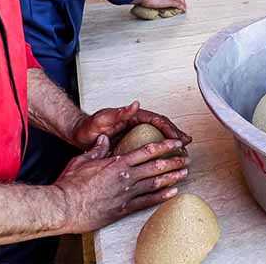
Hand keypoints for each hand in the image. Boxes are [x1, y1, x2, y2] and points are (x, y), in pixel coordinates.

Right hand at [55, 135, 189, 233]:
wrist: (64, 206)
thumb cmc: (70, 183)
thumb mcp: (83, 160)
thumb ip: (97, 150)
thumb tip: (104, 140)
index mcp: (117, 162)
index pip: (147, 150)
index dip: (165, 146)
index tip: (176, 143)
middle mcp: (125, 177)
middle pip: (156, 166)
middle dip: (173, 161)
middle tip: (186, 158)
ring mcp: (126, 194)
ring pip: (155, 183)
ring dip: (172, 177)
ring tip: (185, 173)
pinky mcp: (123, 209)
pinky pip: (147, 202)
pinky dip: (161, 196)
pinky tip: (173, 193)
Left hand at [71, 101, 191, 150]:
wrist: (78, 134)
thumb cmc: (88, 127)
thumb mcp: (103, 119)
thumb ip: (119, 112)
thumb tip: (135, 104)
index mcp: (133, 116)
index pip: (158, 121)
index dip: (170, 129)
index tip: (179, 139)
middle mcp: (136, 123)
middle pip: (162, 127)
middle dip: (176, 135)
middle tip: (187, 145)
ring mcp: (135, 132)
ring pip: (158, 137)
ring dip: (170, 144)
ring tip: (182, 153)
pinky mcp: (131, 142)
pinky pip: (149, 146)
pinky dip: (159, 152)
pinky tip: (164, 160)